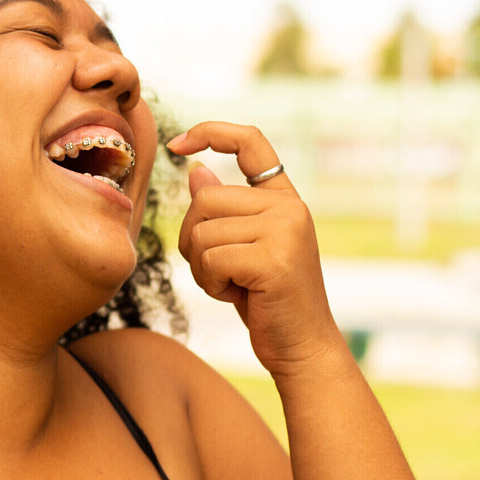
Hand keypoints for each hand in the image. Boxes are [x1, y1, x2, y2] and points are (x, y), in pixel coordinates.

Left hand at [168, 122, 341, 376]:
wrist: (302, 348)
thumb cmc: (265, 300)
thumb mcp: (240, 248)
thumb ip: (223, 211)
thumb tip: (195, 171)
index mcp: (284, 199)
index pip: (251, 142)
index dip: (211, 132)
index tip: (177, 144)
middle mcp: (289, 207)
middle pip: (205, 199)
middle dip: (194, 239)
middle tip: (219, 270)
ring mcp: (285, 230)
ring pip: (202, 231)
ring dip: (202, 266)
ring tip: (233, 285)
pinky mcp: (273, 259)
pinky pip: (210, 259)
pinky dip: (210, 282)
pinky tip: (237, 295)